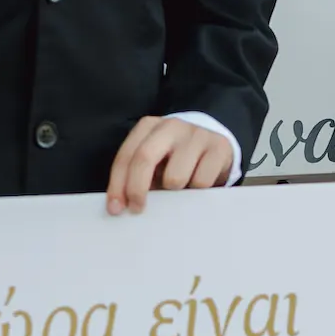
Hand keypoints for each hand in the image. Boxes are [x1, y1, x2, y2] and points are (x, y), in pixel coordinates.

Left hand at [105, 115, 233, 214]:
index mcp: (148, 127)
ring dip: (173, 193)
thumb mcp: (155, 162)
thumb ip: (137, 177)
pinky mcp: (219, 147)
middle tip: (137, 210)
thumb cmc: (176, 159)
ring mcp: (196, 134)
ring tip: (178, 191)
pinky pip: (201, 182)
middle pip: (144, 158)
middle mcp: (171, 126)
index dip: (118, 184)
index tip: (116, 209)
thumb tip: (123, 206)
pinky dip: (196, 192)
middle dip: (136, 189)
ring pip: (175, 177)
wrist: (215, 145)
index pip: (127, 156)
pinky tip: (197, 187)